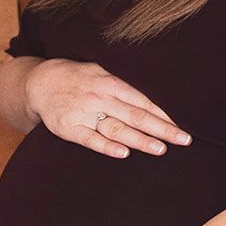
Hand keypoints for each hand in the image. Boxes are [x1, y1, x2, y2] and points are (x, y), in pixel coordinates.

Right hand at [25, 59, 190, 158]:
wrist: (41, 82)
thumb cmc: (81, 79)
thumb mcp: (103, 71)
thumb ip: (126, 85)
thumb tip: (158, 96)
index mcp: (111, 83)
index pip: (143, 101)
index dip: (164, 114)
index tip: (183, 125)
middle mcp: (100, 98)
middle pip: (136, 116)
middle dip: (161, 128)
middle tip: (183, 139)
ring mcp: (84, 113)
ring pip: (116, 129)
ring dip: (139, 140)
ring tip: (160, 149)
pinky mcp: (69, 128)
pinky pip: (90, 139)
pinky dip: (106, 147)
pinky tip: (123, 153)